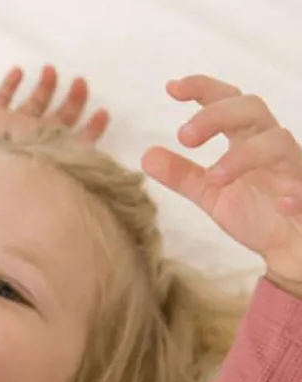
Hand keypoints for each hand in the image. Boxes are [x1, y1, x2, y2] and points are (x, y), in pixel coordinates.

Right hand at [0, 65, 109, 180]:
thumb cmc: (3, 178)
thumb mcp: (41, 168)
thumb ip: (64, 156)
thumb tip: (91, 154)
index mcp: (46, 154)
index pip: (76, 142)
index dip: (92, 130)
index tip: (104, 113)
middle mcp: (32, 139)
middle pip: (60, 117)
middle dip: (74, 100)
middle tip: (81, 83)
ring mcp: (10, 127)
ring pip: (34, 102)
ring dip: (45, 86)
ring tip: (51, 71)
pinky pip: (3, 96)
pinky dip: (11, 84)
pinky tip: (19, 72)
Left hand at [141, 75, 301, 295]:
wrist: (292, 241)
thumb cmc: (258, 210)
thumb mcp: (212, 193)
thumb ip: (182, 175)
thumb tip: (146, 155)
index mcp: (247, 140)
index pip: (227, 102)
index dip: (202, 89)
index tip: (171, 88)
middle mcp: (270, 146)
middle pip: (251, 110)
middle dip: (217, 116)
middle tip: (183, 136)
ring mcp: (292, 168)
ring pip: (277, 144)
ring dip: (244, 156)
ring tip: (214, 176)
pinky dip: (296, 193)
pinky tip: (280, 203)